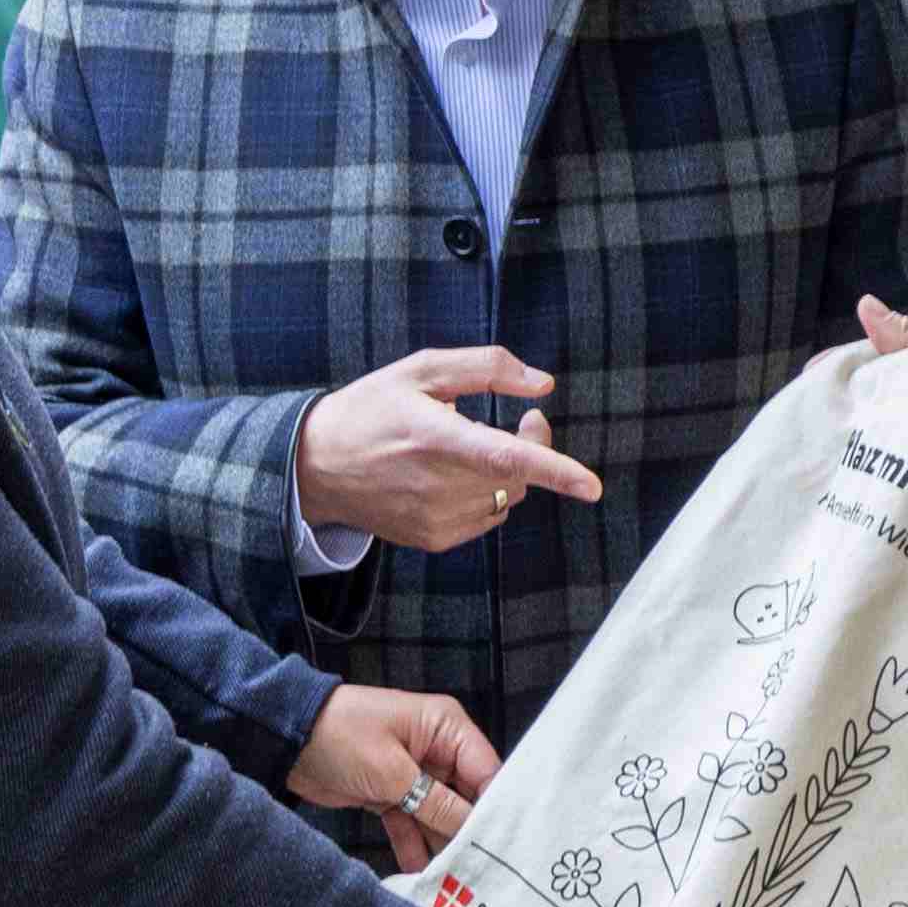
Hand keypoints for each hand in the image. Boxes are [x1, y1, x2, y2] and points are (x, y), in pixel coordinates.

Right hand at [293, 347, 607, 554]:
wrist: (316, 466)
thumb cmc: (371, 409)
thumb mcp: (421, 370)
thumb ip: (486, 367)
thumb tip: (542, 384)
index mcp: (436, 438)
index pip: (505, 458)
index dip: (553, 470)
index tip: (590, 486)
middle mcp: (438, 485)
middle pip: (518, 475)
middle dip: (533, 445)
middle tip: (524, 419)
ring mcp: (436, 518)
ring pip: (507, 497)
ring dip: (507, 472)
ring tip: (470, 447)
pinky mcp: (434, 539)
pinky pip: (486, 516)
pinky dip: (485, 494)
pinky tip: (452, 476)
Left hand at [295, 684, 502, 872]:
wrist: (287, 739)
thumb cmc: (340, 735)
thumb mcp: (392, 772)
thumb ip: (436, 804)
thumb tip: (472, 832)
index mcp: (446, 728)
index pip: (487, 772)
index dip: (496, 809)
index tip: (504, 847)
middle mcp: (437, 750)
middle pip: (466, 798)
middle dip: (468, 834)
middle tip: (479, 873)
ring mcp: (414, 773)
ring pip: (439, 816)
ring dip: (441, 845)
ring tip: (451, 882)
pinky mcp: (391, 793)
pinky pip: (412, 823)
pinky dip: (413, 845)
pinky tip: (419, 875)